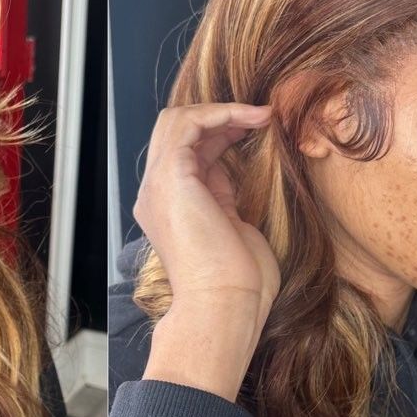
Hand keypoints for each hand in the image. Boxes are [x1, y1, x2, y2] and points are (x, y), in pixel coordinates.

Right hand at [133, 103, 279, 401]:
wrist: (223, 305)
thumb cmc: (237, 283)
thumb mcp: (231, 227)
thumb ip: (223, 197)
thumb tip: (231, 169)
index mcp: (168, 208)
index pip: (185, 154)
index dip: (221, 135)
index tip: (258, 132)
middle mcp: (155, 194)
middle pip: (174, 131)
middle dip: (218, 117)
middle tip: (259, 119)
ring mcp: (158, 185)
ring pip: (176, 120)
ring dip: (221, 111)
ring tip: (261, 116)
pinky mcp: (172, 177)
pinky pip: (188, 124)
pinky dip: (221, 114)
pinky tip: (252, 120)